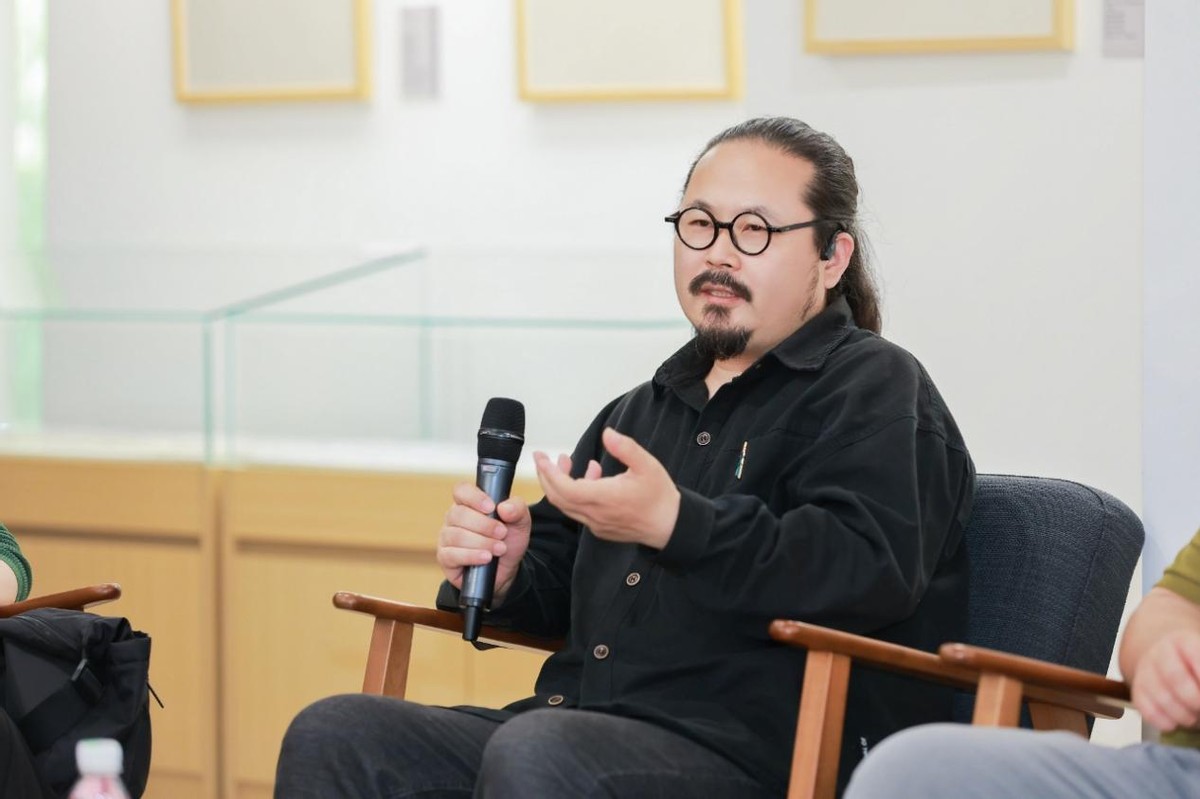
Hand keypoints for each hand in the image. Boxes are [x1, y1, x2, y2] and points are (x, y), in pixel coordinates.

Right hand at [436, 482, 531, 603]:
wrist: (506, 569)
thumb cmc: (508, 540)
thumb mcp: (520, 523)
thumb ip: (517, 509)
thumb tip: (505, 508)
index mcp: (469, 503)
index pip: (461, 490)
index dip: (474, 497)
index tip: (491, 507)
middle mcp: (454, 518)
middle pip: (458, 514)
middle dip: (484, 525)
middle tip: (502, 533)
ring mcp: (447, 537)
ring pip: (456, 535)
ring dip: (481, 542)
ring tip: (499, 549)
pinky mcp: (445, 557)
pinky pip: (452, 554)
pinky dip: (472, 556)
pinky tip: (486, 558)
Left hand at [534, 427, 679, 549]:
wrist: (671, 526)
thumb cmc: (660, 496)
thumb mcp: (647, 465)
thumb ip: (625, 448)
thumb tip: (607, 433)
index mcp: (603, 498)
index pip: (563, 487)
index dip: (548, 472)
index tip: (541, 456)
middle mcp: (595, 514)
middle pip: (558, 498)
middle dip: (546, 477)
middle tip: (542, 459)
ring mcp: (596, 524)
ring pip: (567, 505)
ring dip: (561, 484)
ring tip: (567, 462)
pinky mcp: (600, 529)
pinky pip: (579, 511)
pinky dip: (575, 494)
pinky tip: (592, 477)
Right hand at [1130, 630, 1199, 732]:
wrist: (1164, 657)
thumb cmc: (1194, 664)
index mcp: (1184, 642)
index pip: (1196, 660)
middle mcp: (1160, 653)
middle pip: (1176, 678)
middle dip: (1196, 701)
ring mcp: (1145, 671)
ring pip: (1161, 696)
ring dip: (1183, 715)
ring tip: (1195, 719)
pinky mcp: (1137, 689)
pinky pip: (1146, 708)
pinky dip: (1164, 721)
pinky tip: (1176, 723)